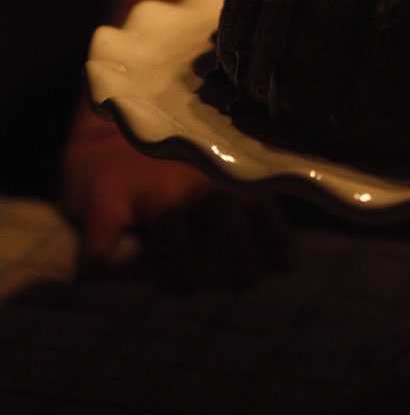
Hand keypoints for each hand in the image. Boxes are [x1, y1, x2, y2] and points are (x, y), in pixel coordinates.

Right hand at [60, 114, 293, 288]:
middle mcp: (191, 180)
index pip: (261, 203)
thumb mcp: (210, 187)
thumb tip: (287, 264)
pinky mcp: (104, 200)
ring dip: (182, 266)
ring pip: (171, 224)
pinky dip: (99, 267)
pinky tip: (97, 281)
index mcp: (222, 180)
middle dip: (240, 251)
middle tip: (246, 282)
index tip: (289, 265)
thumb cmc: (170, 182)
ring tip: (190, 287)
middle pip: (225, 210)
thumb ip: (241, 214)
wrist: (103, 144)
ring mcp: (147, 188)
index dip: (278, 235)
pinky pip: (102, 240)